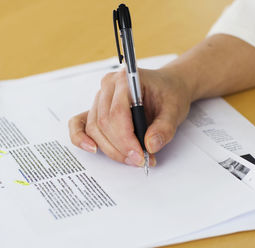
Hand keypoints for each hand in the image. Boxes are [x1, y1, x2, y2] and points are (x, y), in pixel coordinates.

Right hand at [68, 68, 193, 166]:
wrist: (169, 87)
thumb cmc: (170, 93)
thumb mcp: (175, 110)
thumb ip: (164, 128)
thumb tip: (150, 146)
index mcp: (126, 79)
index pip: (117, 112)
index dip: (126, 139)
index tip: (141, 155)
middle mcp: (108, 86)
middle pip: (104, 123)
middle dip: (120, 147)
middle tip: (139, 160)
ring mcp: (100, 98)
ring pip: (95, 128)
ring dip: (110, 148)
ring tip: (132, 159)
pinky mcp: (97, 110)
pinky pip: (80, 124)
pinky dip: (81, 138)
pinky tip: (92, 148)